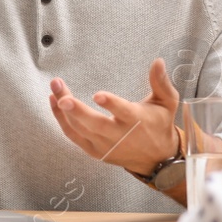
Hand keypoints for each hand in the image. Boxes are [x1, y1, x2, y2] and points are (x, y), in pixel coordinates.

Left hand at [49, 58, 179, 175]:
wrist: (156, 159)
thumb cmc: (159, 125)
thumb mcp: (167, 103)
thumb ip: (161, 82)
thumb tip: (158, 61)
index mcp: (136, 121)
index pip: (123, 112)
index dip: (111, 104)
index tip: (98, 95)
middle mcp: (119, 135)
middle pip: (94, 124)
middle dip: (76, 109)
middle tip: (61, 94)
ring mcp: (104, 145)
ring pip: (80, 129)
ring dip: (64, 111)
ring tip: (54, 89)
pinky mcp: (94, 151)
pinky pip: (74, 136)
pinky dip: (62, 121)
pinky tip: (54, 103)